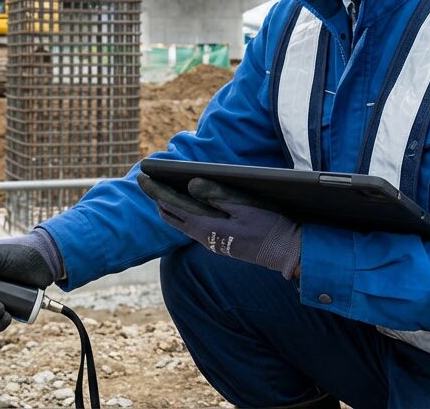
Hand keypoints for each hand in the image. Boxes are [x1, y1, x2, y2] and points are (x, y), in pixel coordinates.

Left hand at [138, 174, 300, 278]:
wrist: (286, 252)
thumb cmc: (269, 226)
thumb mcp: (245, 206)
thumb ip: (217, 195)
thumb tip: (191, 184)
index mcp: (207, 227)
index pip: (173, 206)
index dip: (156, 191)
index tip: (142, 177)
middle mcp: (205, 237)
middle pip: (172, 217)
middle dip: (158, 198)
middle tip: (145, 182)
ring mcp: (212, 242)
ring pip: (182, 223)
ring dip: (169, 207)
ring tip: (160, 192)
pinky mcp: (220, 243)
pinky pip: (193, 227)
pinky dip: (183, 214)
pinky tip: (185, 206)